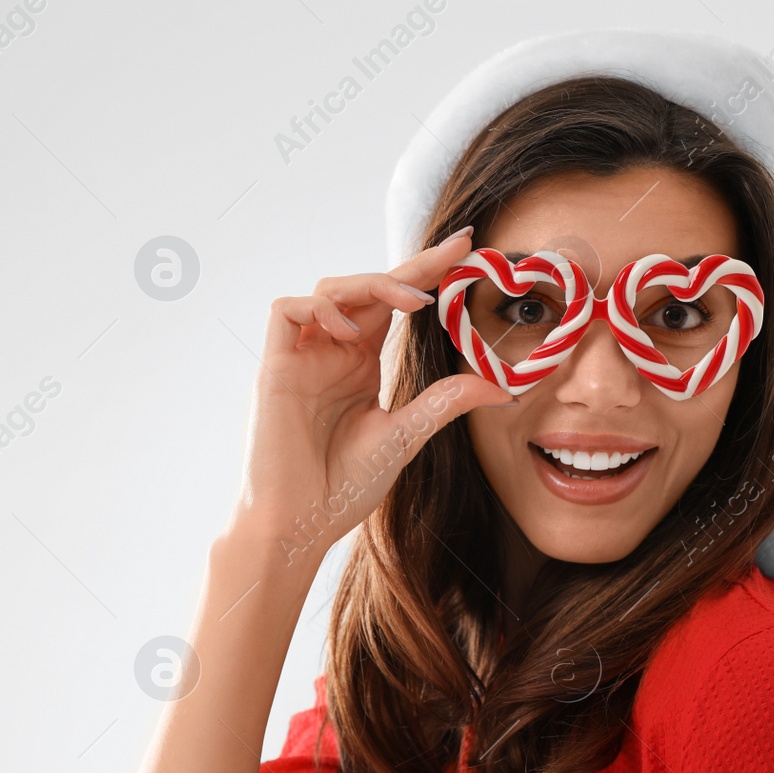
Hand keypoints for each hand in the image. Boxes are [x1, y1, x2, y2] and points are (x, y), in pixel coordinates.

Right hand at [231, 228, 513, 564]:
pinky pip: (286, 311)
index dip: (427, 273)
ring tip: (411, 302)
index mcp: (360, 363)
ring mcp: (302, 357)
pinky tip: (349, 329)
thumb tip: (498, 384)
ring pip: (328, 289)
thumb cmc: (342, 487)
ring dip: (371, 285)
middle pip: (368, 287)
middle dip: (412, 266)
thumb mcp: (405, 437)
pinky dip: (319, 309)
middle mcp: (331, 352)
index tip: (468, 249)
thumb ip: (444, 403)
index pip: (395, 304)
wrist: (299, 524)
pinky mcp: (275, 368)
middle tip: (457, 250)